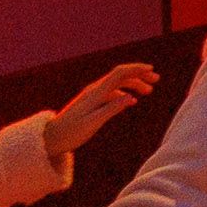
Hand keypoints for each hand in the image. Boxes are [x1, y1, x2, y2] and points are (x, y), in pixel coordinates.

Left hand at [42, 63, 157, 161]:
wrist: (51, 138)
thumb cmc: (71, 132)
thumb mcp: (93, 123)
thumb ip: (112, 109)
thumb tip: (131, 98)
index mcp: (96, 93)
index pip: (119, 73)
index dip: (136, 69)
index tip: (151, 70)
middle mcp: (95, 90)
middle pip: (120, 76)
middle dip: (139, 75)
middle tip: (156, 81)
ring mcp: (92, 96)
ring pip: (117, 84)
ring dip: (133, 85)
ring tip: (148, 91)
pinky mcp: (91, 102)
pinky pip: (112, 92)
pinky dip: (124, 93)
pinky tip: (131, 101)